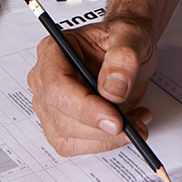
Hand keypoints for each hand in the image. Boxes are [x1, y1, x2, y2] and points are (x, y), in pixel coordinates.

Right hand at [26, 14, 156, 156]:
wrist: (127, 48)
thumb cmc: (122, 38)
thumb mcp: (131, 35)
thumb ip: (124, 57)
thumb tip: (112, 90)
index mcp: (53, 51)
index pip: (57, 88)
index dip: (85, 109)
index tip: (116, 121)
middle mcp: (45, 79)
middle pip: (62, 118)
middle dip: (101, 129)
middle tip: (136, 125)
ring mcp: (50, 104)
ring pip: (68, 137)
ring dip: (106, 139)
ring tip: (136, 121)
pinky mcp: (60, 123)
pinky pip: (75, 145)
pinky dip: (103, 143)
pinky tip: (126, 125)